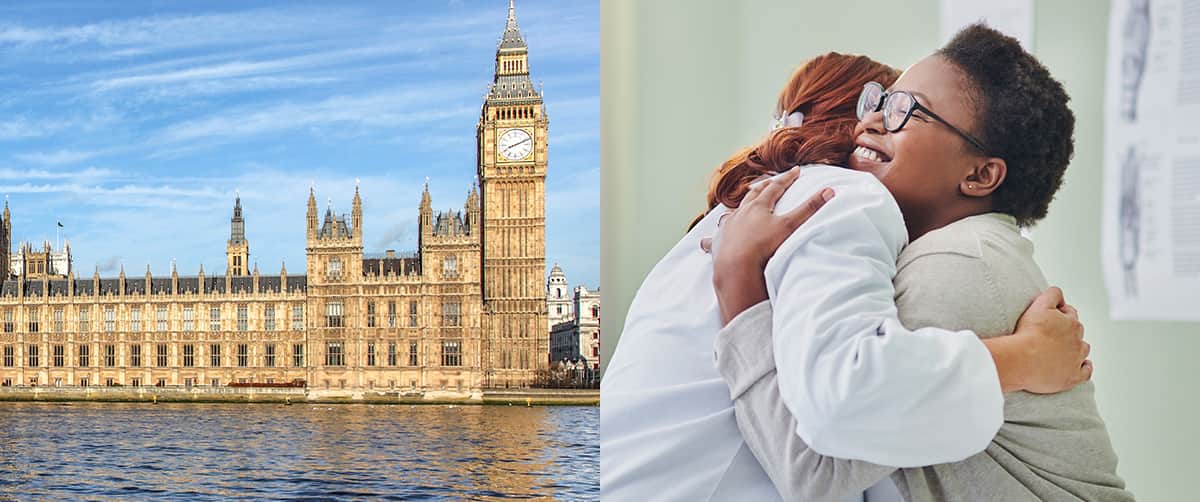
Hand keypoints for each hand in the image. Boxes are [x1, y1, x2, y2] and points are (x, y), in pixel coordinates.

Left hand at [705, 168, 835, 324]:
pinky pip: (712, 240)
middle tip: (768, 183)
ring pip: (732, 214)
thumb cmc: (764, 246)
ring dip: (738, 210)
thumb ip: (809, 208)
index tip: (795, 171)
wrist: (737, 266)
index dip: (786, 179)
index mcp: (759, 206)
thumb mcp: (790, 226)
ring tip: (739, 208)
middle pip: (752, 196)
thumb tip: (830, 190)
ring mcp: (727, 228)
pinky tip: (706, 241)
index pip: (775, 187)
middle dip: (762, 188)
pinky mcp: (717, 244)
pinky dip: (711, 239)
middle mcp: (741, 213)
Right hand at [999, 286, 1092, 393]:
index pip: (1070, 314)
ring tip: (1062, 350)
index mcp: (1071, 323)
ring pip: (1082, 351)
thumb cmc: (1029, 333)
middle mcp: (1078, 341)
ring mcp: (1076, 360)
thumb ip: (1052, 294)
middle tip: (1051, 335)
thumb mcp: (1040, 304)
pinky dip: (1083, 368)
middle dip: (1068, 332)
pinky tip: (1078, 366)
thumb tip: (1060, 293)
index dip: (1059, 315)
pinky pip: (1085, 372)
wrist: (1022, 359)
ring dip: (1076, 349)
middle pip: (1077, 332)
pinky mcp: (1072, 377)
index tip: (1049, 319)